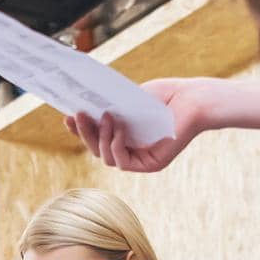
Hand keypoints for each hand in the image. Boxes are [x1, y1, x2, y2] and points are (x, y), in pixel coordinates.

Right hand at [65, 76, 220, 172]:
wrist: (193, 98)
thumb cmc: (165, 95)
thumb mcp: (128, 100)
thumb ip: (107, 108)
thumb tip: (78, 107)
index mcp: (125, 137)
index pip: (96, 138)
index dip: (80, 130)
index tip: (67, 115)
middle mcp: (132, 151)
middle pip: (97, 150)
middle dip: (84, 133)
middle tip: (76, 114)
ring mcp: (141, 160)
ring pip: (106, 158)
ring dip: (100, 138)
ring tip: (104, 116)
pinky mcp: (152, 164)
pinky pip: (123, 162)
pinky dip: (116, 145)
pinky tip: (118, 128)